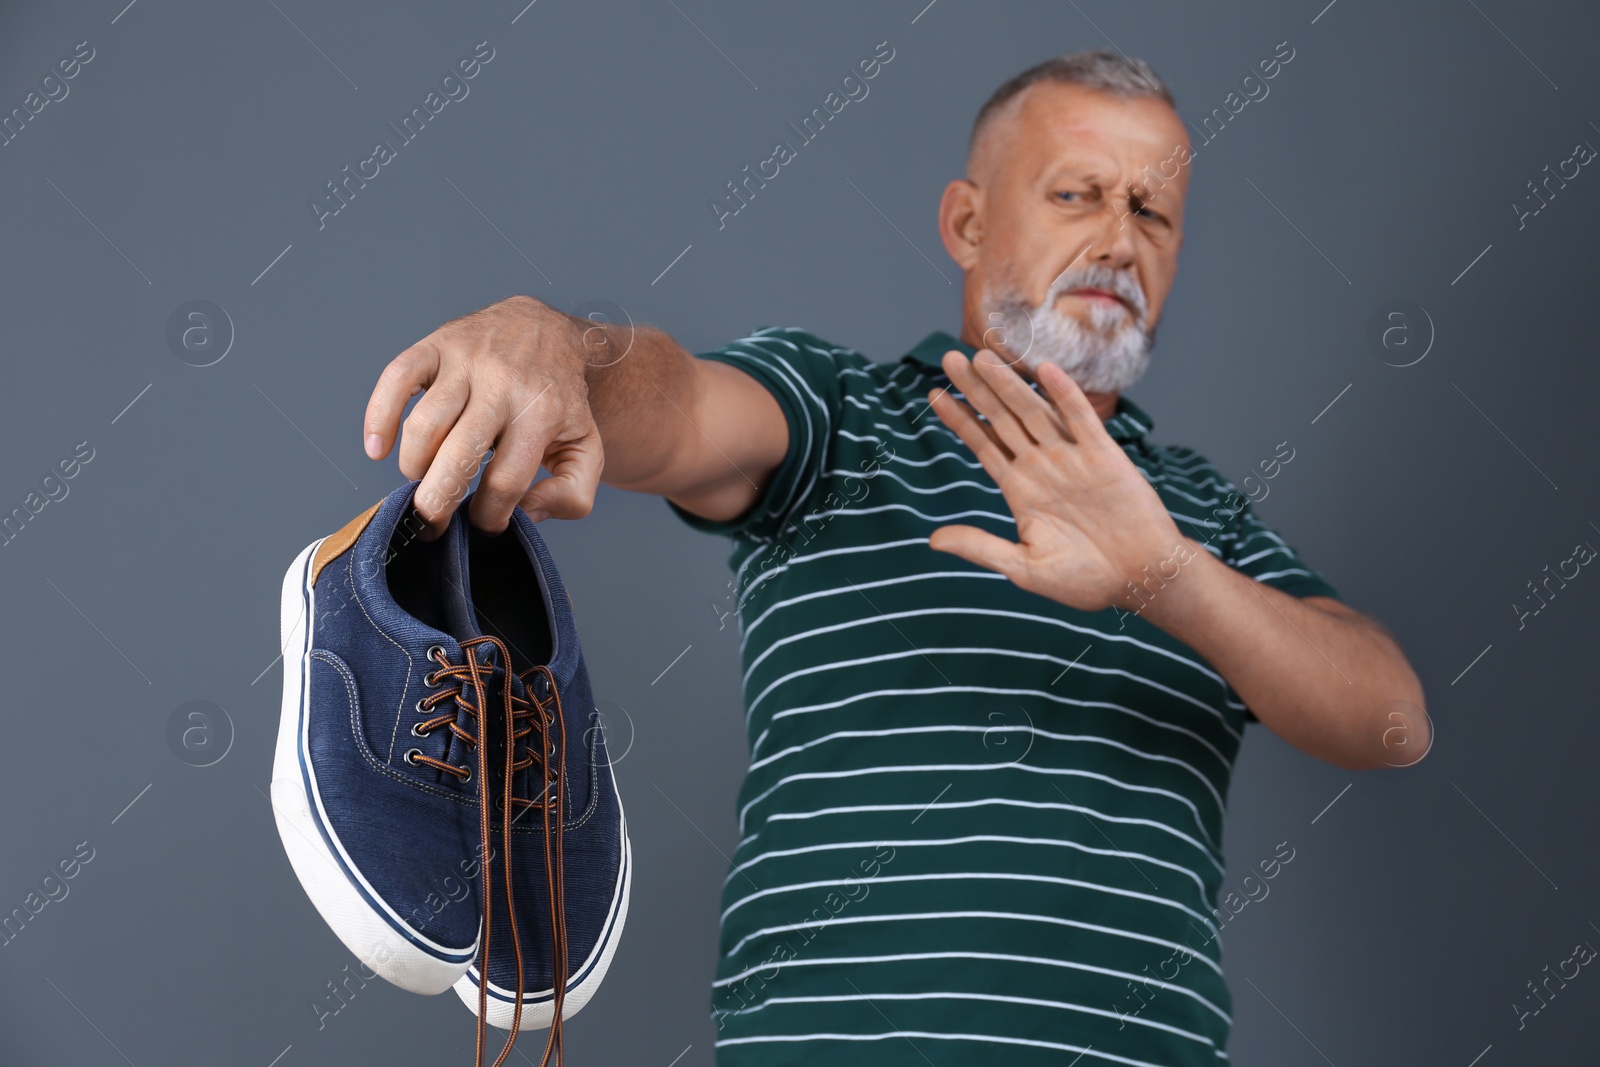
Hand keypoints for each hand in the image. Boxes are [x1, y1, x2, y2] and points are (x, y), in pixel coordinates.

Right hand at [363, 296, 604, 535]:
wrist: (547, 332)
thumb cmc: (559, 400)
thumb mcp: (586, 447)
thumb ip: (573, 493)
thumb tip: (528, 514)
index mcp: (542, 414)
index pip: (506, 482)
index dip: (489, 515)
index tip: (484, 523)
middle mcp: (502, 385)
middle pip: (459, 456)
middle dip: (438, 502)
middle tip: (433, 525)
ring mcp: (466, 362)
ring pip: (425, 425)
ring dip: (414, 466)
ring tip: (422, 479)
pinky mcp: (437, 345)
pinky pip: (397, 378)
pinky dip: (379, 416)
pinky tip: (377, 448)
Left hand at [925, 348, 1187, 612]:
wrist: (1140, 579)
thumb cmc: (1085, 579)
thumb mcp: (1024, 567)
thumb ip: (981, 547)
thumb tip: (933, 540)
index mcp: (1020, 489)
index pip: (983, 445)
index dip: (960, 420)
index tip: (933, 395)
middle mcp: (1042, 466)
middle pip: (1002, 419)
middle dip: (976, 389)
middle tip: (949, 357)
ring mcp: (1072, 458)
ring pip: (1034, 412)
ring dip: (1009, 384)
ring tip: (981, 357)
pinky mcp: (1104, 456)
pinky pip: (1081, 419)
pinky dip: (1064, 395)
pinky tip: (1044, 370)